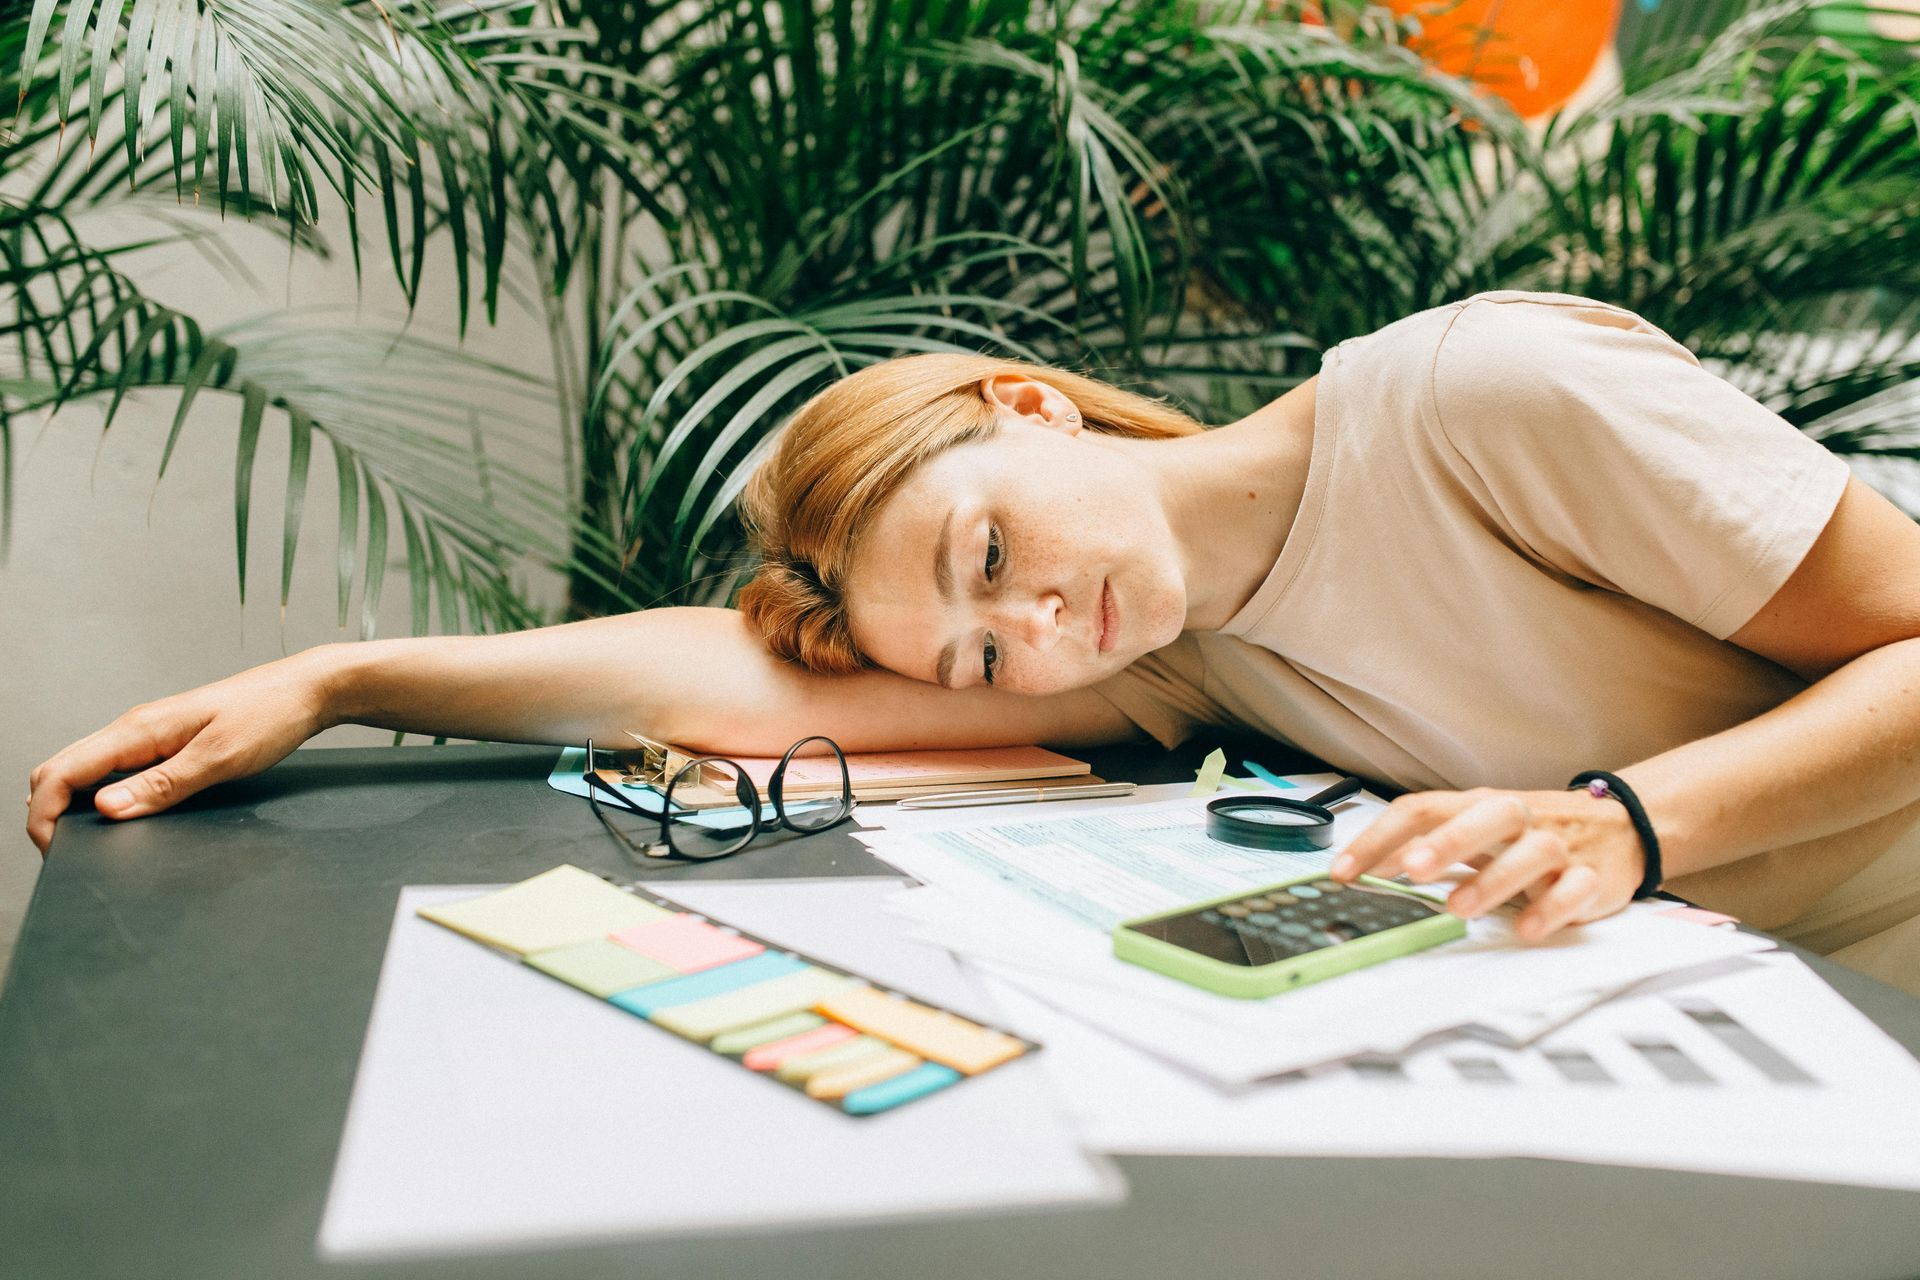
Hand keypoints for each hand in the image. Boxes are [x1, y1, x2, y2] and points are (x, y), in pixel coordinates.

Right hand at [26, 649, 339, 854]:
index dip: (44, 815)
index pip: (62, 771)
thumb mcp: (220, 757)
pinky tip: (123, 817)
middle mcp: (136, 730)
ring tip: (88, 843)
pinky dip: (106, 798)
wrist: (308, 691)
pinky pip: (118, 772)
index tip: (53, 850)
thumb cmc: (270, 715)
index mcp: (139, 730)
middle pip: (63, 771)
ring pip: (87, 772)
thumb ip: (162, 785)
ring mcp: (150, 737)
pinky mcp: (169, 745)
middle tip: (66, 855)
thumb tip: (106, 811)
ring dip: (76, 806)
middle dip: (51, 814)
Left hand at [1327, 786, 1645, 940]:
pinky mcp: (1593, 877)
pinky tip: (1525, 928)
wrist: (1622, 826)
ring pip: (1532, 854)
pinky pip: (1576, 891)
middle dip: (1447, 842)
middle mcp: (1520, 819)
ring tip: (1458, 908)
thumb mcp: (1476, 829)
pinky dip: (1552, 910)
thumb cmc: (1531, 831)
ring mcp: (1559, 847)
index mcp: (1481, 804)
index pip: (1425, 808)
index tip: (1345, 870)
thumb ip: (1424, 844)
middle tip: (1411, 869)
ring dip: (1493, 881)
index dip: (1382, 837)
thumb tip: (1365, 863)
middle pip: (1487, 817)